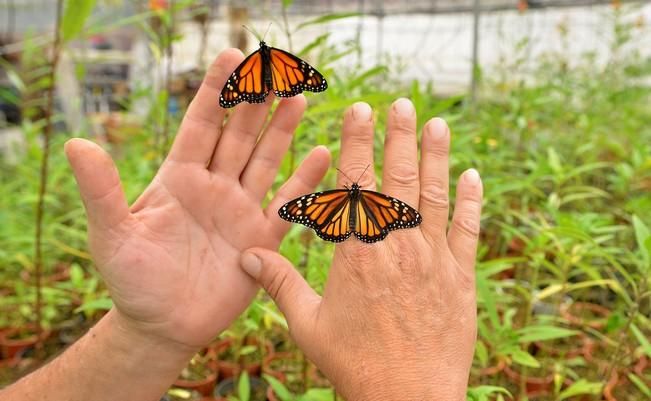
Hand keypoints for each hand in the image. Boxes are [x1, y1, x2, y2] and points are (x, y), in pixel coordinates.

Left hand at [64, 49, 329, 350]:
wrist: (163, 325)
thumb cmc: (132, 281)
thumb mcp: (111, 234)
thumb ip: (101, 190)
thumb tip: (76, 143)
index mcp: (179, 179)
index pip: (200, 125)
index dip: (215, 90)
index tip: (231, 55)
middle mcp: (214, 188)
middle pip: (238, 136)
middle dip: (255, 101)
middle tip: (274, 66)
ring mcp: (240, 212)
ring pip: (266, 162)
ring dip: (282, 131)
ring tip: (298, 98)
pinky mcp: (261, 241)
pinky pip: (287, 206)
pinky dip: (305, 182)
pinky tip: (321, 155)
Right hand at [240, 100, 482, 400]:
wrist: (409, 398)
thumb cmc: (355, 364)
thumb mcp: (308, 324)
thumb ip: (280, 283)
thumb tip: (245, 254)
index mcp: (357, 253)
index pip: (356, 183)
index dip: (357, 142)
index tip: (359, 109)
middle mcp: (397, 246)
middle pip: (399, 178)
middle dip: (399, 136)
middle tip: (403, 102)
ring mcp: (434, 260)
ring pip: (435, 195)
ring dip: (437, 156)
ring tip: (437, 123)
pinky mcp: (460, 278)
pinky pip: (467, 230)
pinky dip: (470, 201)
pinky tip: (472, 176)